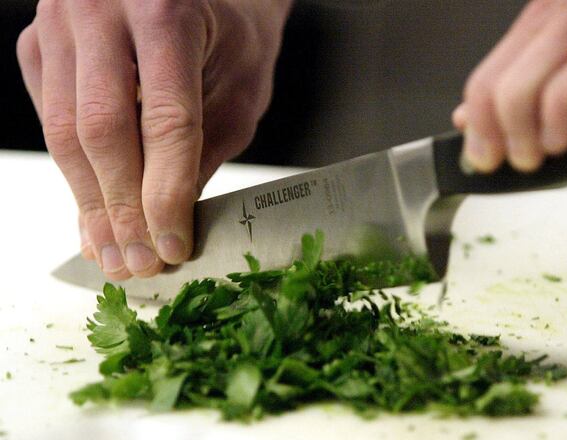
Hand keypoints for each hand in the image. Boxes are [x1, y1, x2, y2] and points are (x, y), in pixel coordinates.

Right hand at [17, 0, 290, 279]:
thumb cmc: (232, 35)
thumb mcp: (239, 90)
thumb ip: (204, 152)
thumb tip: (166, 226)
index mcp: (167, 11)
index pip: (165, 121)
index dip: (167, 194)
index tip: (174, 245)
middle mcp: (102, 7)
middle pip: (101, 130)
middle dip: (122, 210)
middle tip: (140, 262)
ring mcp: (60, 22)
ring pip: (63, 133)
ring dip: (91, 204)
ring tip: (115, 254)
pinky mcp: (38, 44)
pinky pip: (49, 119)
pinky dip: (75, 172)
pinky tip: (97, 211)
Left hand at [454, 0, 566, 172]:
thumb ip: (562, 94)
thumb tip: (486, 116)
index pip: (535, 21)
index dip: (489, 76)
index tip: (471, 129)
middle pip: (544, 23)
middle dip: (496, 95)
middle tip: (490, 152)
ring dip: (527, 100)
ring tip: (524, 154)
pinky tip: (561, 139)